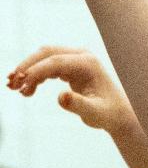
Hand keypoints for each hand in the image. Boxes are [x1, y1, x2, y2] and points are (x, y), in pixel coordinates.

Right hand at [7, 47, 133, 136]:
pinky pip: (47, 65)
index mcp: (88, 64)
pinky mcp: (71, 66)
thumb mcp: (94, 113)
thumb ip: (78, 105)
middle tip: (10, 84)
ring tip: (14, 89)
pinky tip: (27, 90)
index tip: (19, 86)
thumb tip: (61, 96)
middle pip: (47, 53)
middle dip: (26, 67)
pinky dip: (34, 75)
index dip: (35, 72)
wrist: (117, 113)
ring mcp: (76, 59)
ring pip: (44, 57)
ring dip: (27, 70)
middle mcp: (82, 56)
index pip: (55, 61)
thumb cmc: (108, 113)